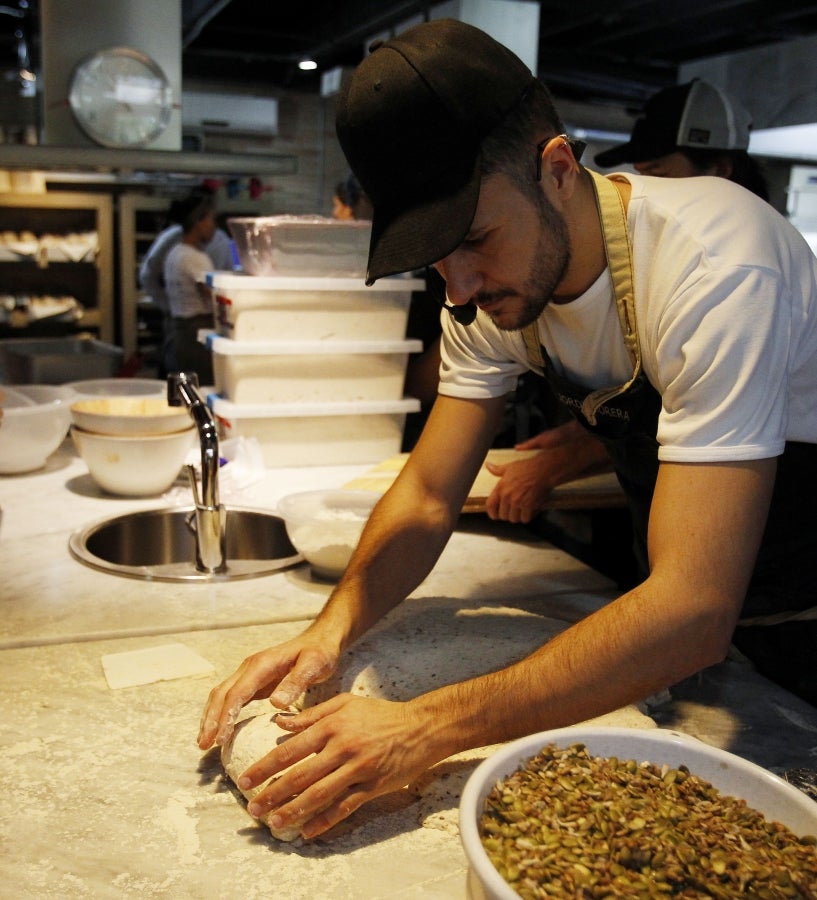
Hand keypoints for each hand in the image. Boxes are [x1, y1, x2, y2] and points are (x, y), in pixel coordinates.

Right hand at [197, 633, 337, 749]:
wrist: (321, 640)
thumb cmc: (319, 652)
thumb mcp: (313, 665)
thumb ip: (295, 682)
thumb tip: (275, 704)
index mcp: (262, 664)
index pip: (237, 693)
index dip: (226, 716)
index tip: (219, 739)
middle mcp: (250, 667)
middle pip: (222, 694)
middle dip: (211, 719)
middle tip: (203, 745)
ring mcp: (250, 673)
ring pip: (222, 695)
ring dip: (211, 717)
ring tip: (204, 742)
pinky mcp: (254, 681)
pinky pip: (232, 697)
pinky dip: (221, 713)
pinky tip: (220, 729)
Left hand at [236, 693, 438, 839]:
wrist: (420, 727)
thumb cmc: (380, 714)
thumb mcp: (345, 703)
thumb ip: (311, 714)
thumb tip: (279, 722)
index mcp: (332, 726)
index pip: (291, 749)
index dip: (266, 767)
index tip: (246, 779)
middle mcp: (342, 748)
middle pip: (300, 776)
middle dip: (273, 794)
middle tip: (252, 808)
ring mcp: (358, 769)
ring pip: (319, 795)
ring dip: (293, 811)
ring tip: (274, 822)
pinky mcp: (372, 786)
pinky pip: (344, 807)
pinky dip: (324, 821)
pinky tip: (307, 831)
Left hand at [484, 420, 609, 522]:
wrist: (544, 470)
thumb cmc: (528, 467)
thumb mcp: (510, 467)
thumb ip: (497, 469)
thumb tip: (488, 465)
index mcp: (500, 487)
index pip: (490, 506)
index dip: (492, 514)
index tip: (496, 516)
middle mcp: (507, 496)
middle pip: (503, 515)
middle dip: (509, 514)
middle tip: (515, 510)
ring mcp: (517, 502)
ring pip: (514, 519)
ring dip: (519, 517)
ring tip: (523, 510)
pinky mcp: (528, 506)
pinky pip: (525, 519)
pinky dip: (529, 516)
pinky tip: (532, 510)